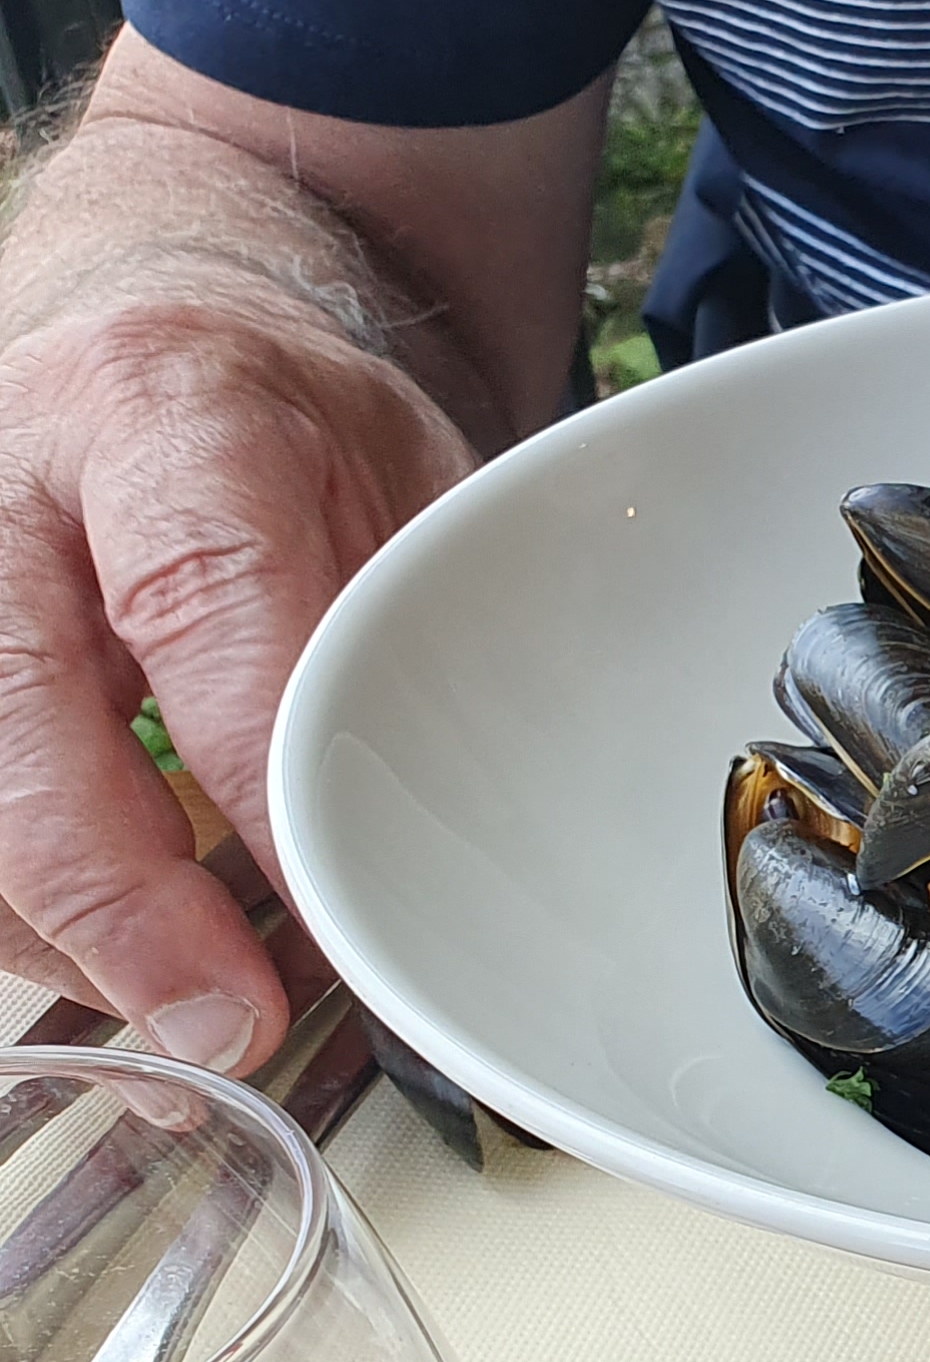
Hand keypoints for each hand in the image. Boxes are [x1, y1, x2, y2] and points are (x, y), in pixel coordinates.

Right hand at [0, 294, 470, 1067]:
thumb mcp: (398, 481)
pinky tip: (113, 978)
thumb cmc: (292, 426)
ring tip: (185, 1022)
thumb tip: (452, 835)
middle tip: (221, 1022)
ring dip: (62, 935)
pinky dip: (27, 921)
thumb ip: (405, 634)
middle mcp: (8, 483)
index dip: (256, 782)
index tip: (330, 908)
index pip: (201, 604)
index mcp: (165, 411)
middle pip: (16, 720)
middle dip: (116, 900)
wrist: (160, 338)